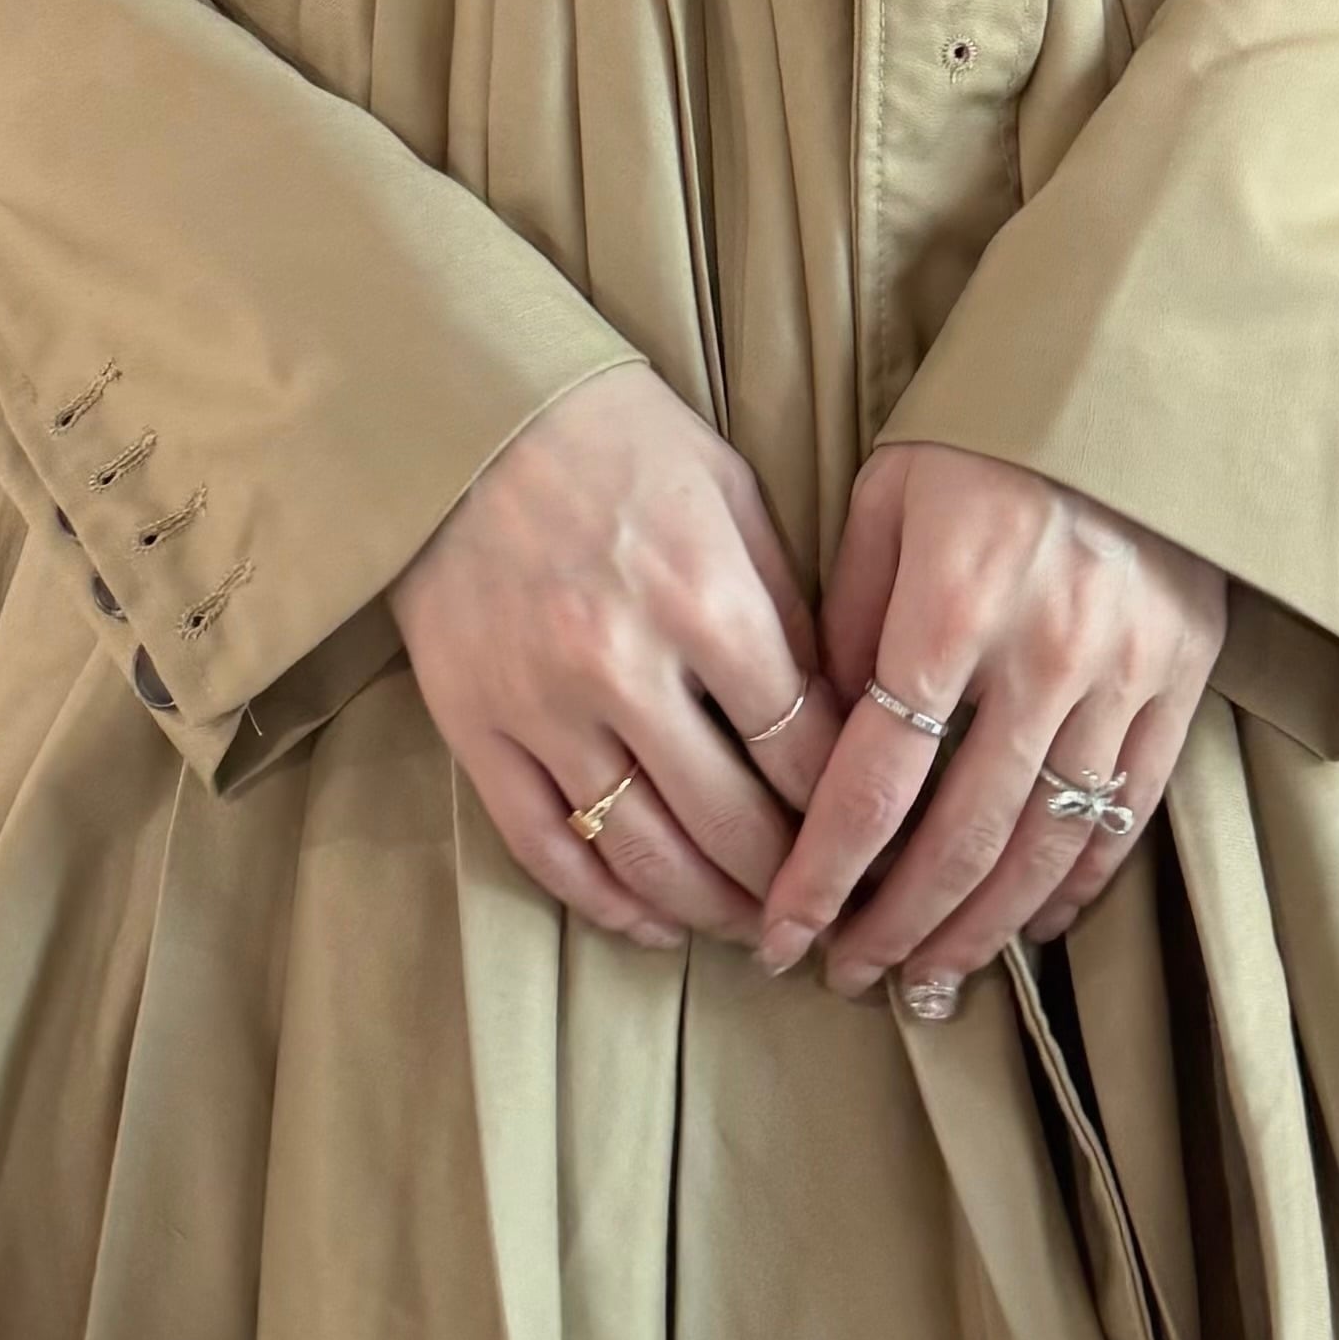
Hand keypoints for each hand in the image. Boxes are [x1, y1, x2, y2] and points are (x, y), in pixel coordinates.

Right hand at [391, 365, 843, 955]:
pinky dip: (605, 902)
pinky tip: (652, 921)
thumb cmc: (615, 439)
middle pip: (733, 822)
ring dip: (709, 909)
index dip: (847, 811)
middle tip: (823, 910)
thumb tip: (837, 723)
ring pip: (642, 853)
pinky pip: (544, 847)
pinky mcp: (473, 725)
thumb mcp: (731, 494)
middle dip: (791, 882)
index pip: (802, 749)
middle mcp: (622, 664)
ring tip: (750, 928)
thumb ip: (786, 608)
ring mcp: (540, 704)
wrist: (464, 412)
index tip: (874, 842)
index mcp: (704, 598)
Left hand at [757, 441, 1225, 1000]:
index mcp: (951, 607)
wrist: (1137, 375)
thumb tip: (819, 745)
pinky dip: (1076, 885)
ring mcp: (1124, 678)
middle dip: (893, 927)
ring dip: (979, 931)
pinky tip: (1029, 928)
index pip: (874, 784)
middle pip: (959, 840)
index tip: (782, 933)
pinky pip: (1128, 812)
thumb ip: (848, 623)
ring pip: (1046, 848)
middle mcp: (1043, 656)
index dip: (823, 875)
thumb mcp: (886, 500)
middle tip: (844, 978)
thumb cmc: (988, 432)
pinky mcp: (1182, 683)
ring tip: (926, 982)